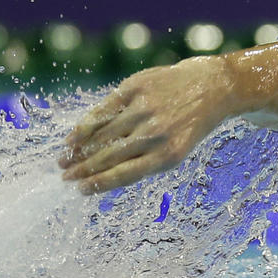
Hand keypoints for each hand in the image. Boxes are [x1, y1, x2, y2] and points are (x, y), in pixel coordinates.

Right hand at [59, 56, 237, 193]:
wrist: (212, 88)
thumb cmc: (188, 125)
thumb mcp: (175, 149)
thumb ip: (144, 161)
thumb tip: (104, 176)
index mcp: (167, 156)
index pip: (125, 174)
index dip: (99, 183)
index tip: (80, 190)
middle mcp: (155, 134)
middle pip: (109, 156)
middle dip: (83, 169)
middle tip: (65, 177)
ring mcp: (144, 109)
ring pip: (102, 134)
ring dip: (79, 150)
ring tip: (64, 160)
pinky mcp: (136, 88)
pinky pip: (104, 110)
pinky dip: (85, 125)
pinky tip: (72, 137)